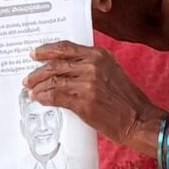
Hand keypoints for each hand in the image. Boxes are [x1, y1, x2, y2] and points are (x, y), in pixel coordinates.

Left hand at [24, 42, 159, 154]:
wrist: (140, 120)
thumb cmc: (128, 100)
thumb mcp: (112, 72)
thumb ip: (93, 66)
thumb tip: (69, 69)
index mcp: (99, 55)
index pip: (66, 48)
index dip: (47, 50)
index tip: (36, 54)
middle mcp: (92, 65)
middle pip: (56, 64)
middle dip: (38, 71)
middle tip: (29, 78)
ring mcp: (87, 83)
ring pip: (53, 80)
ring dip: (38, 86)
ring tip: (31, 90)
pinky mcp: (83, 102)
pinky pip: (56, 96)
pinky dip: (44, 97)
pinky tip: (39, 99)